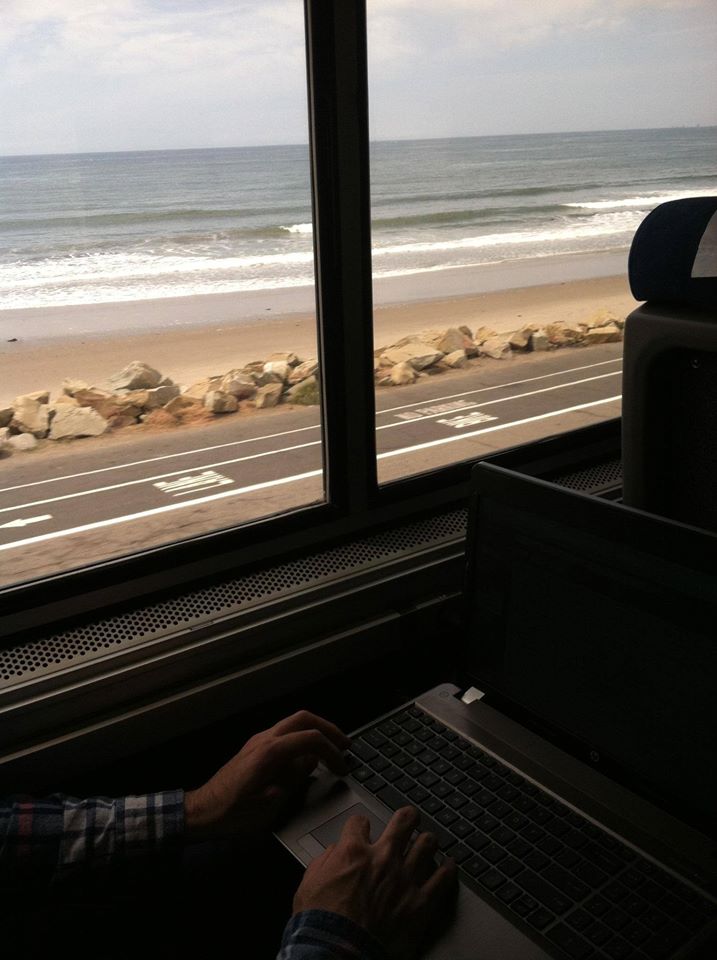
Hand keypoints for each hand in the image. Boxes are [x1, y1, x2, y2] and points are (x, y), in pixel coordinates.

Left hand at [184, 710, 350, 841]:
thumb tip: (311, 762)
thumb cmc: (232, 813)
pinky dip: (301, 738)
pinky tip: (308, 756)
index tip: (342, 766)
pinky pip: (284, 733)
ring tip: (330, 748)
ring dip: (315, 731)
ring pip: (293, 722)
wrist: (202, 811)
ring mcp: (257, 741)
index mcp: (269, 753)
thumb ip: (293, 779)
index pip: (311, 739)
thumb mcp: (270, 804)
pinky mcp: (254, 748)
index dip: (332, 751)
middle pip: (303, 718)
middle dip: (328, 728)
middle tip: (344, 744)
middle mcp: (263, 740)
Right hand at [292, 806, 457, 959]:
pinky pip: (443, 878)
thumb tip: (335, 853)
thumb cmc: (321, 924)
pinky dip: (448, 870)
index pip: (360, 822)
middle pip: (404, 820)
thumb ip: (325, 861)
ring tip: (428, 842)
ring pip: (427, 843)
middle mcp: (383, 858)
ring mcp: (405, 878)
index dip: (360, 826)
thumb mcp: (308, 884)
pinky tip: (450, 865)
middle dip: (408, 817)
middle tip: (410, 818)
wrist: (338, 953)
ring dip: (427, 841)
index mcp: (354, 852)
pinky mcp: (421, 902)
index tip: (363, 831)